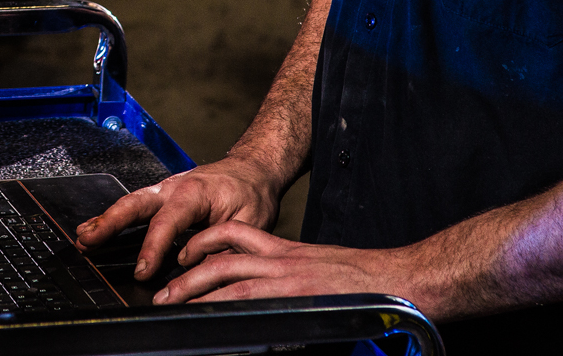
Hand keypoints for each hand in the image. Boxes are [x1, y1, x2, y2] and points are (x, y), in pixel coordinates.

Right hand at [73, 154, 284, 280]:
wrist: (253, 169)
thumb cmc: (252, 193)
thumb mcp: (248, 224)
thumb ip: (221, 248)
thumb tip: (196, 273)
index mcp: (194, 192)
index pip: (167, 223)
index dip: (153, 249)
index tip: (142, 271)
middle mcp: (174, 187)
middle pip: (135, 205)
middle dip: (109, 223)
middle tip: (88, 240)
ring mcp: (166, 189)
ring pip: (131, 204)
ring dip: (105, 220)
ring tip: (83, 237)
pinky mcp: (164, 196)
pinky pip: (136, 206)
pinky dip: (116, 217)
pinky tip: (99, 229)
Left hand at [153, 220, 425, 308]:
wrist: (400, 281)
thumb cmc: (363, 281)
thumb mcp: (316, 269)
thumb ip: (288, 277)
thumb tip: (263, 299)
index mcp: (285, 251)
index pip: (235, 237)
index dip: (203, 245)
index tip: (183, 259)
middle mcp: (281, 260)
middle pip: (220, 257)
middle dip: (186, 274)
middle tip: (163, 292)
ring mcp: (288, 278)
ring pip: (228, 277)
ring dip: (194, 290)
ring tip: (173, 304)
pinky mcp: (297, 297)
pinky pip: (253, 302)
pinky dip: (229, 311)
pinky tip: (214, 324)